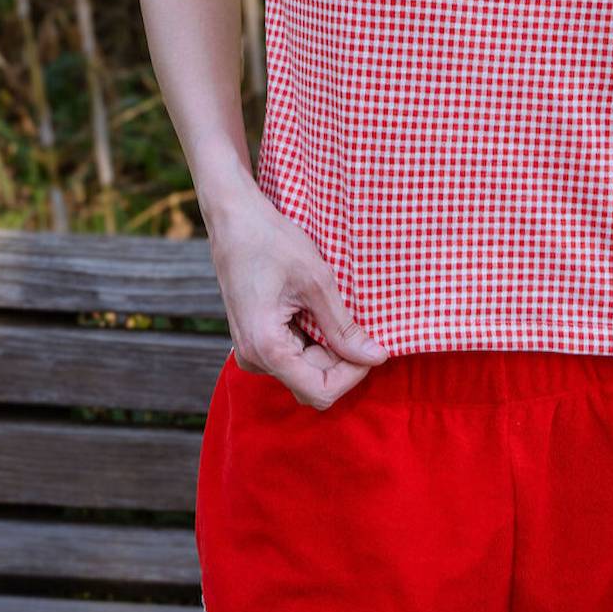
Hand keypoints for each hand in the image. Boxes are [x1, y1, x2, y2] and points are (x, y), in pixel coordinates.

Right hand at [208, 187, 388, 410]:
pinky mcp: (255, 341)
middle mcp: (254, 359)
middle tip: (359, 325)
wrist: (235, 220)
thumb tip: (377, 357)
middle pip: (312, 385)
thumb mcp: (317, 282)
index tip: (372, 346)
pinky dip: (315, 342)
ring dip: (329, 350)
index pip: (319, 391)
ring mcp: (252, 352)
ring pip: (304, 372)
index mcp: (266, 348)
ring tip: (336, 311)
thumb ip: (344, 326)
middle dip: (342, 362)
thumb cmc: (272, 242)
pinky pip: (293, 357)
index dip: (353, 374)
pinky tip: (320, 311)